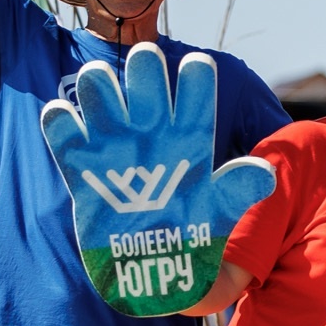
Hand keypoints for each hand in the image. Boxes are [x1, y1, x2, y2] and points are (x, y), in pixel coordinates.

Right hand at [39, 45, 275, 317]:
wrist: (155, 269)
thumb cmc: (194, 234)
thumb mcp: (218, 211)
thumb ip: (237, 188)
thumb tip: (266, 172)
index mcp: (189, 140)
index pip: (196, 100)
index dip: (196, 79)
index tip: (197, 64)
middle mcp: (152, 135)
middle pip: (147, 87)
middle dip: (145, 70)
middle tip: (146, 57)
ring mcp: (115, 148)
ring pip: (103, 100)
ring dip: (98, 87)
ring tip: (98, 79)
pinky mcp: (83, 169)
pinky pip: (65, 138)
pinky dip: (60, 125)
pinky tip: (61, 116)